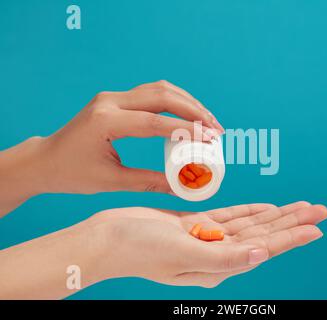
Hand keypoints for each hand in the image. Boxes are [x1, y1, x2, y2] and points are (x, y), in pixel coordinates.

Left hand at [0, 81, 223, 214]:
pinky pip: (151, 93)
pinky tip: (188, 113)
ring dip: (187, 102)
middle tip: (215, 129)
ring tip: (208, 121)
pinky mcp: (116, 99)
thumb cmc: (71, 172)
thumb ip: (148, 182)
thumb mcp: (111, 181)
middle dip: (194, 111)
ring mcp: (112, 97)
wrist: (46, 159)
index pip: (154, 121)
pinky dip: (174, 101)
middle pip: (162, 95)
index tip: (210, 139)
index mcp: (105, 121)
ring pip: (159, 89)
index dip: (186, 129)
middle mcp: (109, 102)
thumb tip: (182, 187)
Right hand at [0, 201, 326, 297]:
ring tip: (302, 207)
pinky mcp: (195, 223)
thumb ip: (225, 258)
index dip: (292, 236)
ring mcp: (207, 238)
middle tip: (321, 210)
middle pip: (265, 234)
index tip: (317, 226)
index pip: (265, 248)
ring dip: (277, 214)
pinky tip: (266, 208)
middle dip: (293, 222)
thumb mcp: (183, 255)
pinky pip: (230, 216)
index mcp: (218, 266)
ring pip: (251, 224)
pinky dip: (250, 211)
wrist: (108, 238)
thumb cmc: (139, 249)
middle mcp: (217, 254)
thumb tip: (263, 254)